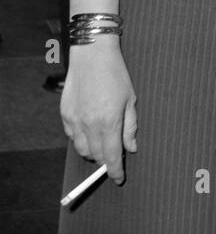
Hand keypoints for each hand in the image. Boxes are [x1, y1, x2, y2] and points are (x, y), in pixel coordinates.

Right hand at [60, 38, 136, 184]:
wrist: (92, 55)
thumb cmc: (116, 74)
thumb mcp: (130, 99)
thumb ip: (130, 126)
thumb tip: (131, 148)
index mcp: (109, 122)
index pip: (112, 157)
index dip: (115, 171)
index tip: (118, 179)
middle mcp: (90, 125)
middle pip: (96, 156)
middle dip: (106, 161)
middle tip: (113, 157)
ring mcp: (75, 120)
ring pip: (82, 149)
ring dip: (92, 152)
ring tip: (101, 144)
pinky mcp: (65, 114)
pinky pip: (72, 137)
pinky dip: (81, 140)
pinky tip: (89, 132)